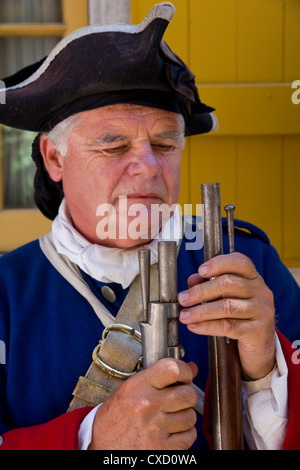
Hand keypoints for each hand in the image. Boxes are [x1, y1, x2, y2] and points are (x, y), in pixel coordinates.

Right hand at [89, 358, 197, 449]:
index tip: (185, 375)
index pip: (172, 369)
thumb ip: (159, 376)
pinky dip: (185, 434)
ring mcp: (155, 428)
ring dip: (185, 416)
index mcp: (138, 387)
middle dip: (187, 395)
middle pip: (188, 394)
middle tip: (178, 398)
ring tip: (172, 416)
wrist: (99, 444)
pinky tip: (172, 431)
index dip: (185, 371)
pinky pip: (189, 436)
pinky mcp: (161, 448)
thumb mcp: (131, 388)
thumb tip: (191, 367)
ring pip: (190, 416)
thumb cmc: (114, 417)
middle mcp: (147, 406)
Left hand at [178, 253, 275, 379]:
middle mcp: (261, 291)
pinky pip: (228, 326)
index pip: (239, 262)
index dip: (219, 263)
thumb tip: (193, 279)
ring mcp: (262, 311)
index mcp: (253, 278)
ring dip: (201, 311)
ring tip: (184, 315)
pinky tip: (194, 326)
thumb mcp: (226, 298)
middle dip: (201, 291)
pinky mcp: (258, 331)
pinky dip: (207, 326)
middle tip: (183, 298)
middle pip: (228, 284)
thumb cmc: (241, 316)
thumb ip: (210, 286)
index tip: (200, 271)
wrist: (261, 345)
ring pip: (227, 307)